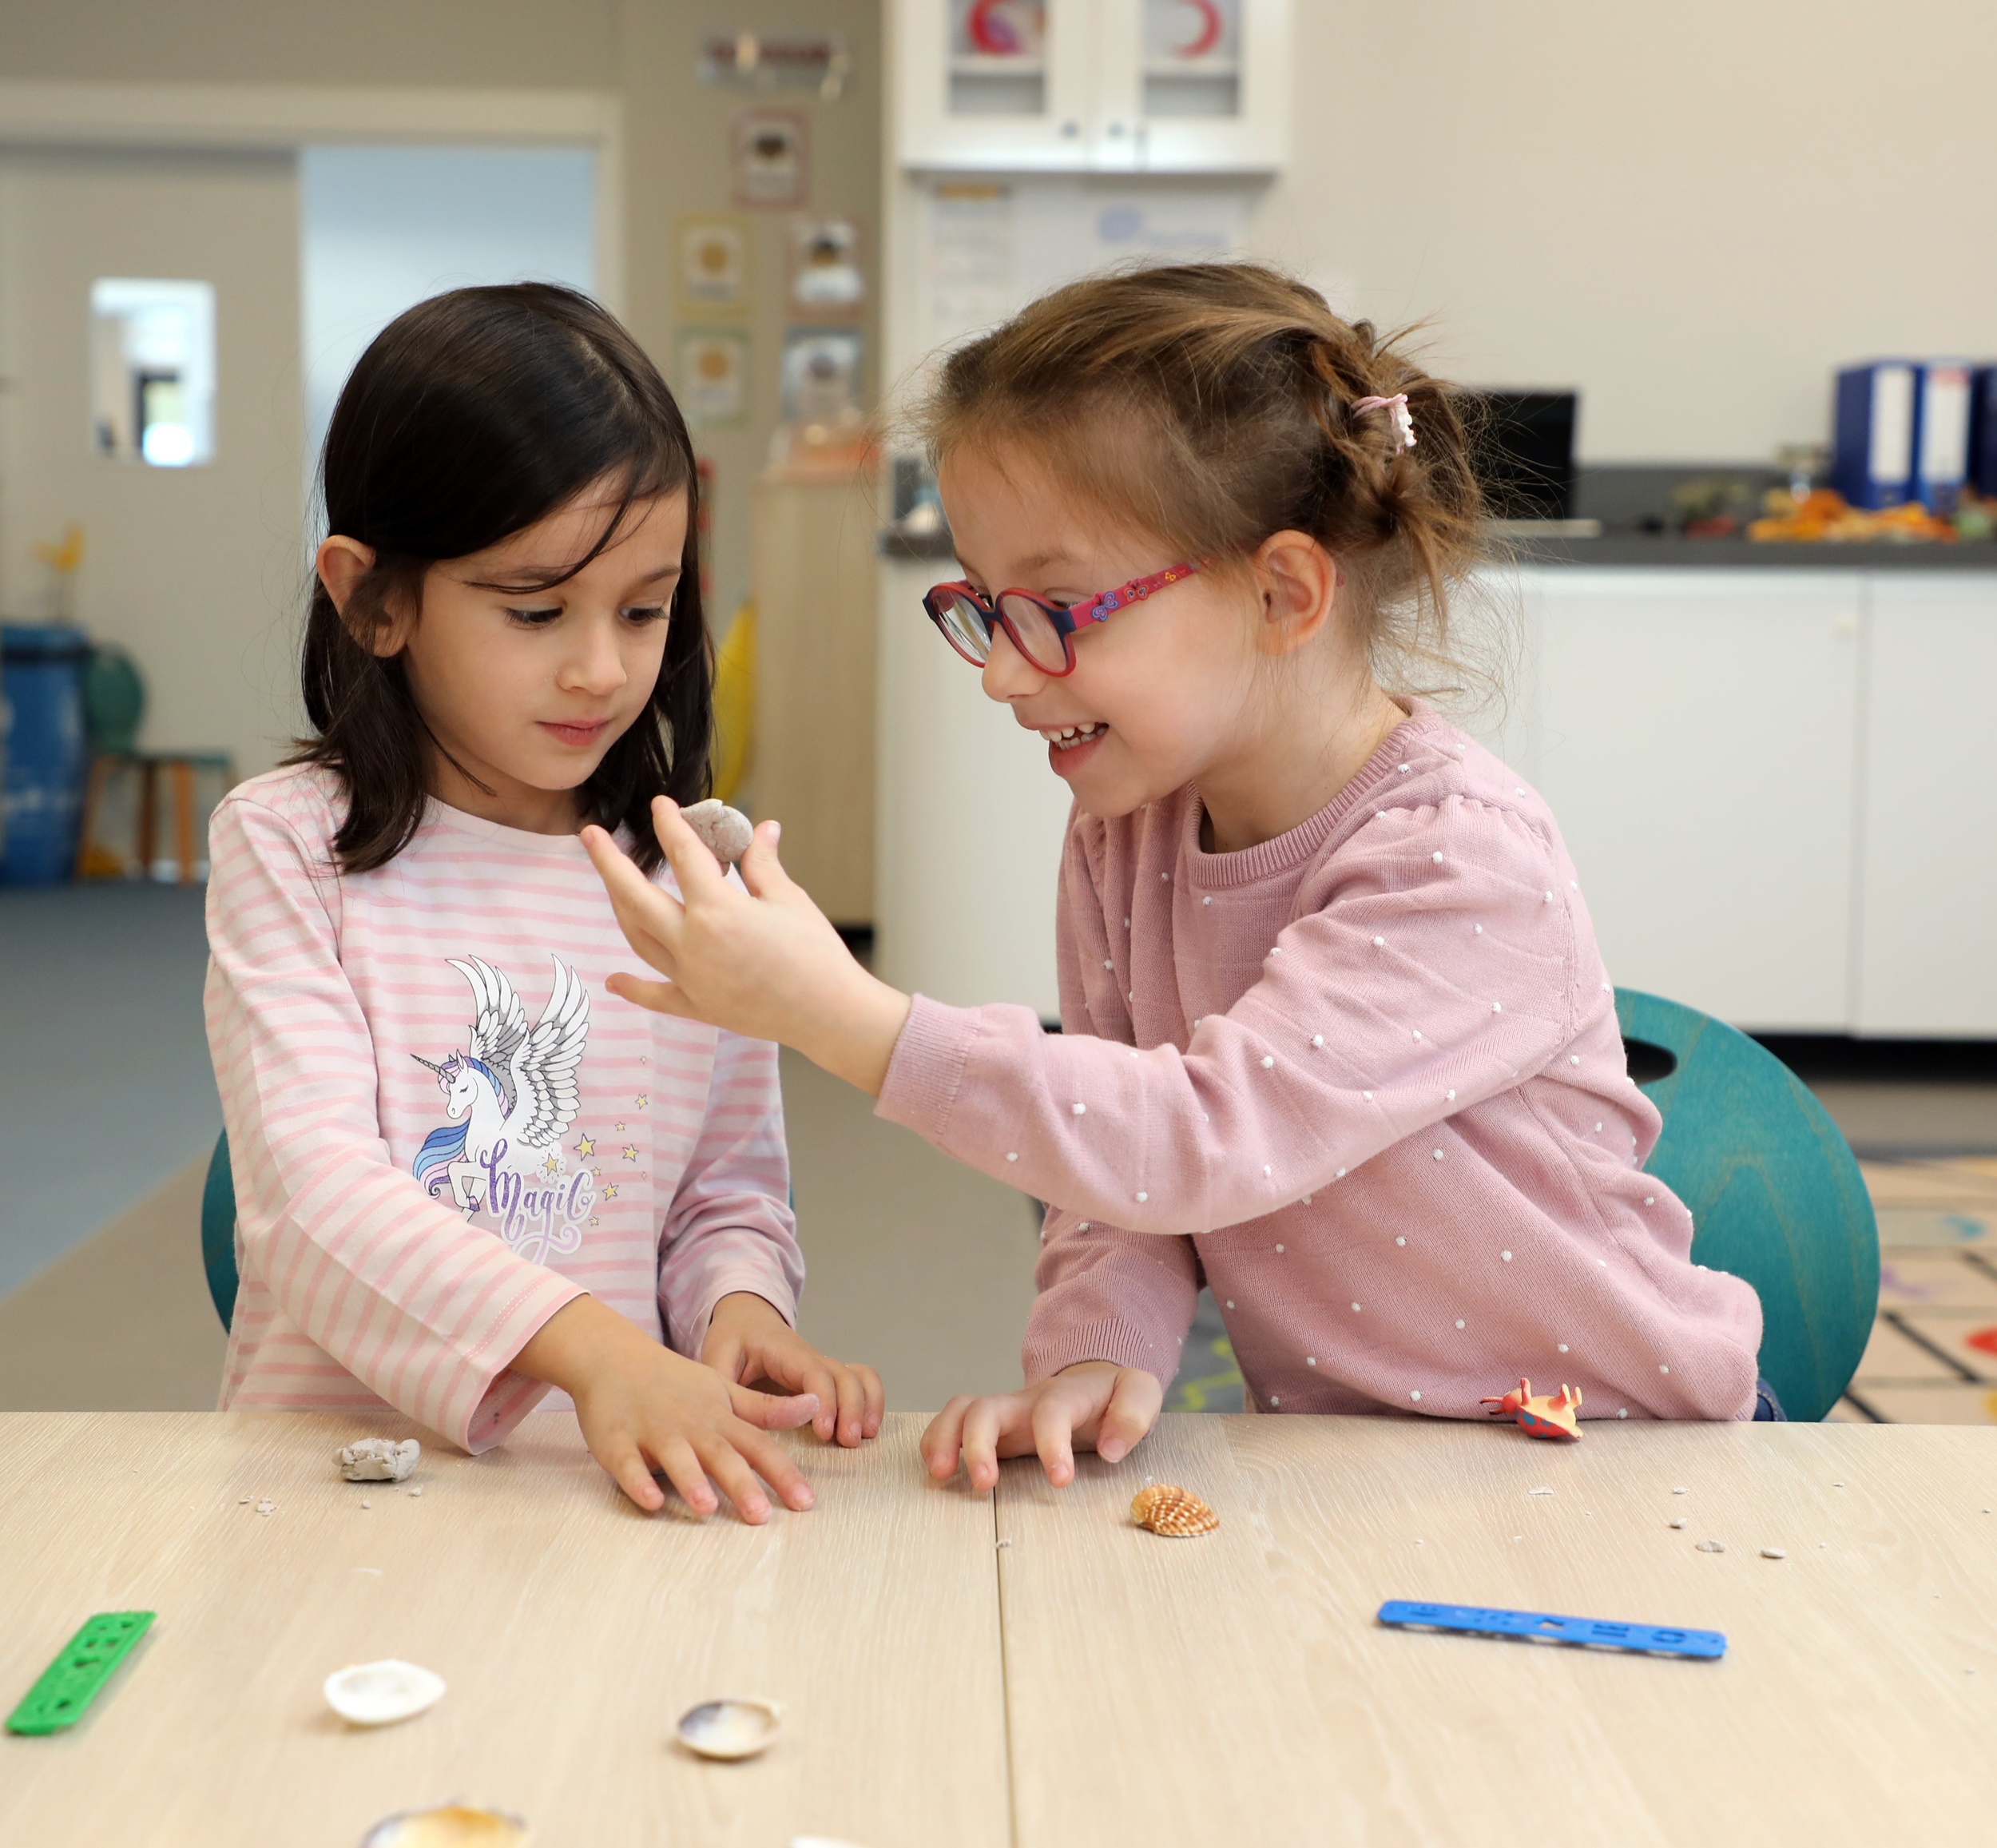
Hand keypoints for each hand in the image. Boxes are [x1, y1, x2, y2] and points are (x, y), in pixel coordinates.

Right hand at [514, 1295, 820, 1522]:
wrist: (614, 1358)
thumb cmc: (674, 1382)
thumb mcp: (724, 1391)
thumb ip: (766, 1408)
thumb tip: (814, 1405)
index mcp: (719, 1417)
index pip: (758, 1446)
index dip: (782, 1473)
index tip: (805, 1502)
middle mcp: (690, 1425)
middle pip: (720, 1455)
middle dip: (741, 1485)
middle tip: (762, 1517)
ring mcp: (653, 1433)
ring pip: (676, 1458)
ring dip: (691, 1481)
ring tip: (707, 1507)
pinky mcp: (617, 1442)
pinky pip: (627, 1465)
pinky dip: (638, 1482)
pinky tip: (650, 1501)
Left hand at [581, 800, 912, 1095]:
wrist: (830, 1014)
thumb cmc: (816, 953)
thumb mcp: (788, 899)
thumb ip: (762, 864)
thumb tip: (761, 828)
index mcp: (716, 909)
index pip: (682, 855)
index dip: (669, 825)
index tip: (659, 804)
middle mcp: (692, 943)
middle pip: (635, 895)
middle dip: (609, 861)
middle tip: (591, 834)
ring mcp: (690, 978)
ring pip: (638, 937)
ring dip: (620, 908)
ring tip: (612, 885)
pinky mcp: (697, 1007)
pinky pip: (655, 996)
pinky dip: (632, 987)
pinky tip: (613, 979)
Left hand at [701, 1291, 885, 1448]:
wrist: (746, 1319)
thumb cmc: (733, 1338)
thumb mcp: (717, 1356)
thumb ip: (720, 1385)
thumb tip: (724, 1419)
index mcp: (785, 1353)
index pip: (814, 1372)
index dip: (824, 1401)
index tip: (823, 1430)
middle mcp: (811, 1359)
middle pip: (845, 1376)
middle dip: (851, 1409)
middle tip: (847, 1442)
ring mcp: (823, 1368)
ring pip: (859, 1377)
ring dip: (867, 1405)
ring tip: (864, 1438)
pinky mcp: (828, 1380)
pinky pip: (862, 1381)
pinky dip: (873, 1400)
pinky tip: (869, 1429)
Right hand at [920, 1362, 1163, 1492]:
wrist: (1092, 1381)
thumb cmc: (1113, 1396)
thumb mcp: (1140, 1394)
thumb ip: (1133, 1415)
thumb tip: (1111, 1449)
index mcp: (1065, 1396)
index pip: (1051, 1413)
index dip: (1052, 1444)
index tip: (1060, 1480)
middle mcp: (1026, 1402)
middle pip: (988, 1407)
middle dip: (979, 1444)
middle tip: (984, 1485)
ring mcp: (1004, 1413)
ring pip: (961, 1411)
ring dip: (946, 1440)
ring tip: (941, 1476)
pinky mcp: (991, 1428)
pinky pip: (952, 1423)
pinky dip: (936, 1441)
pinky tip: (937, 1470)